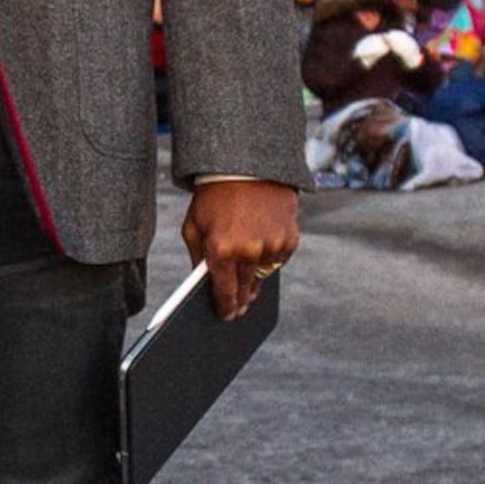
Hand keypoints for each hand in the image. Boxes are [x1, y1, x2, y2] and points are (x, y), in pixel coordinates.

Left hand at [180, 177, 300, 319]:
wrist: (246, 166)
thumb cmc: (213, 197)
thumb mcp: (194, 226)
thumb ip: (198, 258)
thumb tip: (204, 286)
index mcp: (221, 250)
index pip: (224, 293)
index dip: (225, 308)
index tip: (226, 317)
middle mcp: (249, 251)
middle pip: (245, 289)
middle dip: (240, 299)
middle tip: (239, 308)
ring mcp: (272, 246)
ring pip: (263, 276)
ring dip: (254, 278)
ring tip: (248, 284)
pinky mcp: (289, 239)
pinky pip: (278, 260)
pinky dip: (269, 259)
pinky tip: (260, 253)